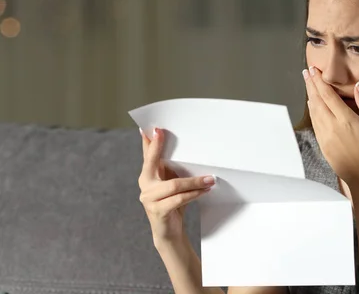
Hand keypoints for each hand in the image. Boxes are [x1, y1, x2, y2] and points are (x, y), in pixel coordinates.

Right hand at [138, 128, 214, 245]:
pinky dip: (194, 194)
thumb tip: (186, 150)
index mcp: (148, 176)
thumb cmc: (173, 205)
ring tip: (210, 179)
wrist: (169, 233)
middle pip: (152, 162)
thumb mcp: (172, 184)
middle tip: (163, 133)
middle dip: (158, 147)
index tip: (154, 128)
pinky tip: (205, 190)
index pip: (148, 155)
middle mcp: (145, 185)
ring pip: (174, 185)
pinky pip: (179, 199)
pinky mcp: (158, 211)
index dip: (150, 142)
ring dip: (195, 181)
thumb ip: (172, 170)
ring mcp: (149, 199)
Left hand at [303, 66, 358, 189]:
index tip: (314, 70)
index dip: (319, 81)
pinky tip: (312, 105)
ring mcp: (325, 137)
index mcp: (345, 120)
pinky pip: (315, 123)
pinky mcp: (323, 145)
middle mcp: (332, 126)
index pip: (328, 95)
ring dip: (310, 96)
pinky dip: (312, 111)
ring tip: (308, 84)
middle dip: (311, 85)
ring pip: (314, 111)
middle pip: (317, 101)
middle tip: (306, 72)